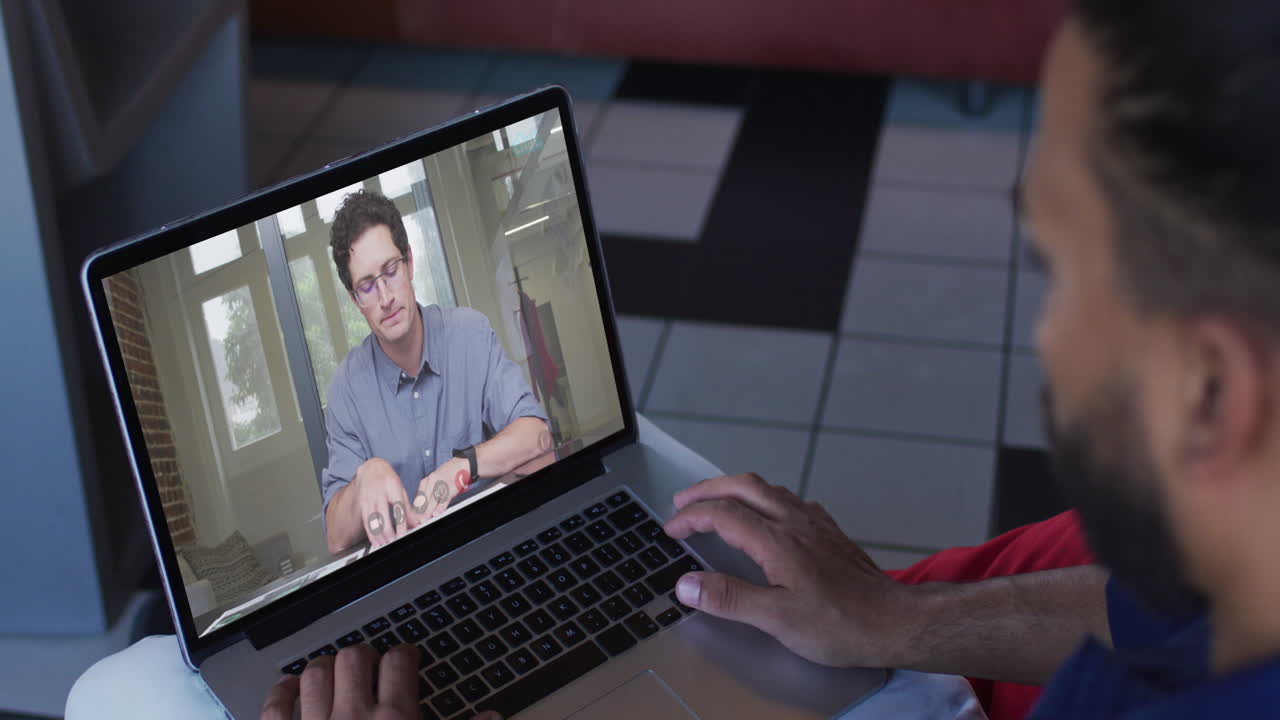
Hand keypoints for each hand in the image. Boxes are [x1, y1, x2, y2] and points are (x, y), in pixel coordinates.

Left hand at [260, 644, 500, 719]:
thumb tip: (492, 718)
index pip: (400, 662)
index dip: (405, 654)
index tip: (406, 657)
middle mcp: (353, 718)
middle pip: (355, 658)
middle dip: (365, 656)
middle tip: (371, 666)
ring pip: (315, 673)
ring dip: (325, 668)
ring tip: (334, 673)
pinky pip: (275, 706)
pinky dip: (282, 693)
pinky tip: (291, 691)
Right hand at [354, 458, 413, 547]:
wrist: (371, 469)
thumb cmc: (388, 480)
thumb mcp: (401, 490)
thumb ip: (408, 508)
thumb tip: (417, 523)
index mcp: (393, 488)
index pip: (398, 508)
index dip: (401, 523)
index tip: (403, 534)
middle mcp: (379, 493)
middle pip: (383, 516)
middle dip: (388, 532)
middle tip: (393, 541)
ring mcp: (369, 499)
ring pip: (373, 520)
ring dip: (379, 535)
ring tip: (385, 543)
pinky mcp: (362, 504)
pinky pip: (366, 521)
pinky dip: (370, 533)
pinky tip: (375, 540)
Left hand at [411, 457, 471, 521]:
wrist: (462, 464)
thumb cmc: (448, 473)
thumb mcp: (434, 480)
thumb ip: (428, 491)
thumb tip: (421, 505)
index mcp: (426, 480)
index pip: (418, 497)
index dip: (415, 508)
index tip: (413, 517)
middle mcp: (432, 481)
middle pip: (424, 500)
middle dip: (420, 512)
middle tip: (416, 521)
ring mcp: (441, 484)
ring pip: (432, 501)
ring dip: (428, 512)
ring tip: (424, 520)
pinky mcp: (450, 488)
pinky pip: (444, 500)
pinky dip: (440, 508)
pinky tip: (436, 513)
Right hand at [663, 473, 916, 667]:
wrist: (894, 621)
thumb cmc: (839, 624)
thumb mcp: (777, 619)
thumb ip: (730, 598)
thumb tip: (686, 584)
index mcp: (777, 540)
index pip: (722, 514)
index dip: (691, 518)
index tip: (671, 529)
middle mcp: (795, 521)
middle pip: (743, 486)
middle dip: (708, 489)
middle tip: (683, 502)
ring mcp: (815, 523)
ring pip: (768, 488)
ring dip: (735, 489)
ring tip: (716, 501)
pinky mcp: (830, 531)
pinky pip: (790, 499)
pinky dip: (765, 498)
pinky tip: (767, 514)